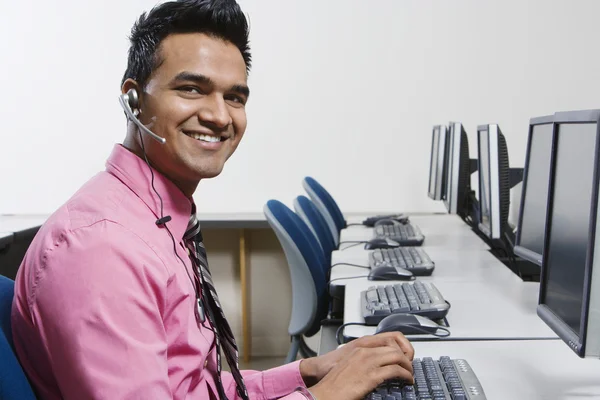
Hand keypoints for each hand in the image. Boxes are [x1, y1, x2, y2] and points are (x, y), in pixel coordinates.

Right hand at [300, 333, 414, 399]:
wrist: (325, 393)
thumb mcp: (350, 365)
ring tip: (409, 374)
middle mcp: (365, 352)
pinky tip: (407, 381)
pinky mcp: (371, 376)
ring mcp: (368, 362)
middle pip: (394, 347)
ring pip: (397, 357)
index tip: (403, 357)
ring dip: (407, 366)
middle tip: (409, 367)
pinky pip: (395, 371)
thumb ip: (362, 361)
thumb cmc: (335, 383)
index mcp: (359, 348)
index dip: (399, 348)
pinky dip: (405, 375)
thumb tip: (376, 366)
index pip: (387, 340)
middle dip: (406, 357)